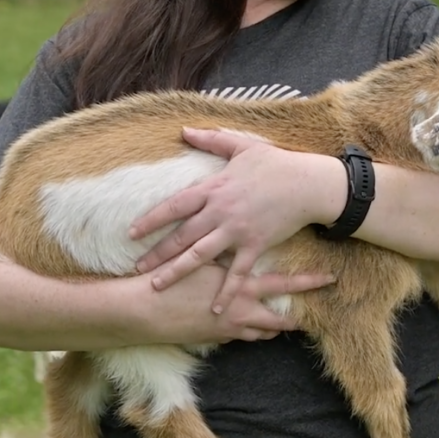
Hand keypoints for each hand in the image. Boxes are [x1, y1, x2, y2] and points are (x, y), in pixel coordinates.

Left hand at [128, 127, 345, 313]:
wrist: (307, 183)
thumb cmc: (277, 163)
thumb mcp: (243, 146)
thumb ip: (212, 139)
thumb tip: (184, 130)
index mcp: (214, 188)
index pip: (174, 206)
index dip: (151, 220)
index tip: (131, 232)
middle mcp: (220, 212)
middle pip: (181, 236)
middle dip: (156, 253)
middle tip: (136, 268)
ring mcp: (237, 231)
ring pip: (200, 256)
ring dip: (177, 272)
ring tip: (157, 286)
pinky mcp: (255, 245)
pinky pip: (237, 273)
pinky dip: (226, 292)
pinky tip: (216, 309)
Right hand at [130, 263, 335, 344]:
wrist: (144, 309)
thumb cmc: (172, 276)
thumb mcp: (204, 253)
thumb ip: (226, 247)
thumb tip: (242, 234)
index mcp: (241, 284)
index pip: (284, 283)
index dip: (308, 282)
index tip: (330, 278)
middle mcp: (241, 308)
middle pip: (279, 317)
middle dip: (297, 318)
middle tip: (315, 316)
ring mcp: (229, 327)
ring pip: (262, 330)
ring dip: (274, 327)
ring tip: (289, 322)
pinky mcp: (216, 338)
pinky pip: (242, 337)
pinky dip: (250, 332)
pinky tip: (254, 327)